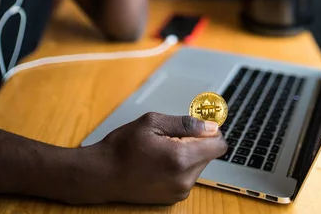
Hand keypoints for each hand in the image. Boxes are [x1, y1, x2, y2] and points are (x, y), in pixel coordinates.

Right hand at [86, 113, 227, 204]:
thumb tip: (210, 126)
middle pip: (209, 154)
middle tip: (171, 135)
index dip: (211, 131)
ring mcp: (179, 191)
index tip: (199, 124)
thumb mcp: (153, 122)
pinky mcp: (173, 198)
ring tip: (163, 148)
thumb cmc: (123, 146)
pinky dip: (180, 165)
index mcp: (181, 158)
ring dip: (188, 153)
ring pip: (199, 164)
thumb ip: (185, 123)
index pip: (218, 145)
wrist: (102, 175)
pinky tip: (160, 160)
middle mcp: (184, 179)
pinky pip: (188, 175)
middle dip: (197, 141)